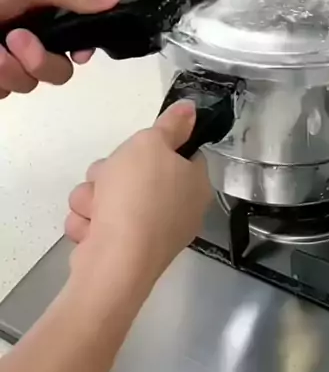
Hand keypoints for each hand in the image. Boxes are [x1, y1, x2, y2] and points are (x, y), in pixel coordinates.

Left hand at [0, 0, 120, 97]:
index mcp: (40, 16)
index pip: (76, 44)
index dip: (80, 50)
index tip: (78, 51)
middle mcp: (26, 41)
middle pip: (56, 72)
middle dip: (39, 60)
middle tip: (16, 40)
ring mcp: (3, 64)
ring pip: (24, 85)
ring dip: (7, 69)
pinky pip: (0, 93)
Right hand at [66, 101, 211, 282]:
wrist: (114, 262)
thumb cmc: (137, 194)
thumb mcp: (151, 143)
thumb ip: (170, 125)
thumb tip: (191, 109)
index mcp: (195, 184)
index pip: (178, 154)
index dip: (151, 148)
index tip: (136, 149)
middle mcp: (179, 211)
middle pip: (138, 176)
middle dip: (111, 174)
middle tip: (108, 177)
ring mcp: (151, 236)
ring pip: (111, 198)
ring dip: (94, 197)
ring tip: (94, 207)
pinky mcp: (124, 254)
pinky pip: (101, 225)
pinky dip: (90, 224)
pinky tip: (91, 230)